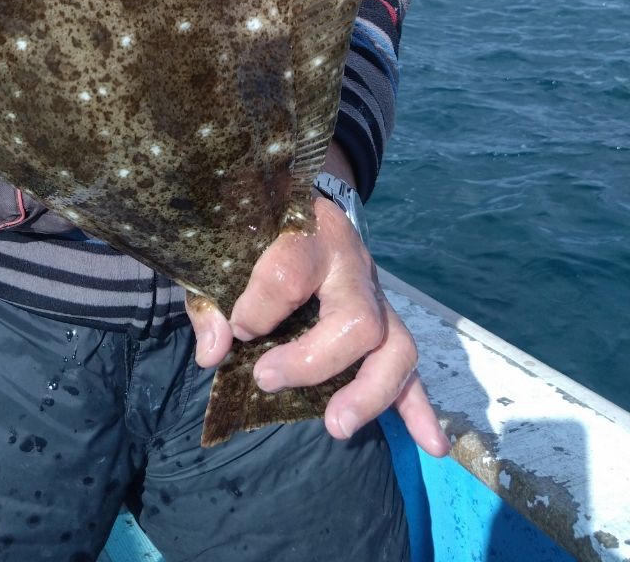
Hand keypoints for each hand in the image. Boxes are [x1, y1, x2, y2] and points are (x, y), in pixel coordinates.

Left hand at [186, 199, 449, 456]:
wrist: (300, 202)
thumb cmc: (257, 232)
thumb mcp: (225, 252)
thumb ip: (213, 299)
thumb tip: (214, 353)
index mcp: (305, 233)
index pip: (292, 271)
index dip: (260, 308)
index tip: (238, 328)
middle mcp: (349, 264)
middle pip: (357, 317)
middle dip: (314, 361)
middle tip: (266, 379)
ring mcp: (374, 294)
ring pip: (395, 344)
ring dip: (371, 392)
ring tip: (337, 426)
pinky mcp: (386, 321)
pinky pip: (408, 364)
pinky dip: (419, 406)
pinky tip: (431, 442)